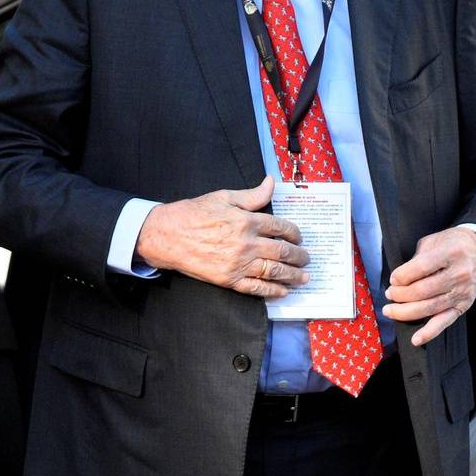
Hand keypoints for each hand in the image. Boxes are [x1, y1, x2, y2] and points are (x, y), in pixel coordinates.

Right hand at [136, 176, 308, 297]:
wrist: (167, 236)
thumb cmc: (193, 214)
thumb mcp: (224, 197)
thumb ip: (252, 195)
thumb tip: (271, 183)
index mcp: (247, 221)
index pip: (281, 227)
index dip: (295, 233)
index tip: (299, 237)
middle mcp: (247, 243)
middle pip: (282, 251)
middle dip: (299, 256)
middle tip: (307, 258)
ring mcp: (238, 263)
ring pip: (274, 271)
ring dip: (292, 275)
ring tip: (303, 277)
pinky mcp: (229, 279)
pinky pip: (256, 288)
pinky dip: (272, 291)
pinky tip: (282, 292)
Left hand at [384, 227, 475, 345]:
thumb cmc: (454, 245)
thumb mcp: (435, 241)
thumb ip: (418, 258)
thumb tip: (400, 279)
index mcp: (450, 253)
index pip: (421, 268)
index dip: (402, 276)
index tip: (393, 279)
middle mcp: (459, 274)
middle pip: (422, 291)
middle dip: (400, 295)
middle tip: (390, 294)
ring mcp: (462, 293)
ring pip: (429, 308)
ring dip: (405, 312)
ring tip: (391, 310)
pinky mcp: (463, 306)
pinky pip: (444, 322)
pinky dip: (429, 332)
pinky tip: (416, 339)